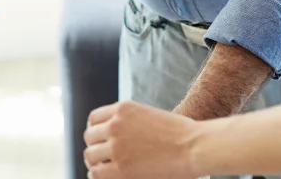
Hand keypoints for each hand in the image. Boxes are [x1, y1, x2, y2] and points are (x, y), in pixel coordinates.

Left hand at [84, 101, 198, 178]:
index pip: (94, 119)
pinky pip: (96, 173)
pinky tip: (109, 175)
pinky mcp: (121, 169)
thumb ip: (128, 122)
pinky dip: (98, 175)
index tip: (101, 139)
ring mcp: (116, 147)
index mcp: (123, 108)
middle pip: (89, 137)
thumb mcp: (148, 116)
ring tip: (106, 167)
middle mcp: (115, 124)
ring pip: (90, 155)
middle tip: (103, 155)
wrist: (192, 146)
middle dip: (95, 146)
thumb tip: (112, 136)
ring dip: (96, 162)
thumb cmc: (177, 133)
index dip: (96, 130)